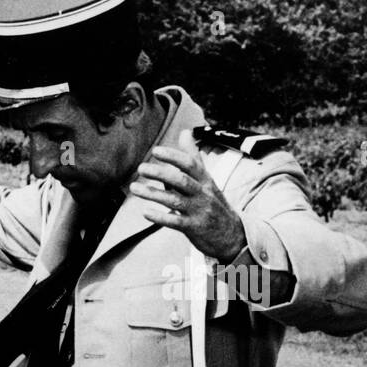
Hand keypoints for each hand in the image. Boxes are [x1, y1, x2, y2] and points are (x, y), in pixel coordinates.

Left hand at [130, 130, 245, 261]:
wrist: (232, 234)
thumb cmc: (213, 203)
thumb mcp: (206, 179)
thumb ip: (193, 157)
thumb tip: (184, 132)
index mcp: (205, 180)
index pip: (190, 164)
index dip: (173, 157)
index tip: (156, 151)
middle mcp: (203, 193)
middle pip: (181, 180)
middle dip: (160, 173)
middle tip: (141, 168)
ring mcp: (199, 211)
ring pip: (175, 201)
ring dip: (153, 194)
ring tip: (134, 188)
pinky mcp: (194, 228)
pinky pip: (176, 222)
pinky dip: (160, 217)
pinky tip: (145, 212)